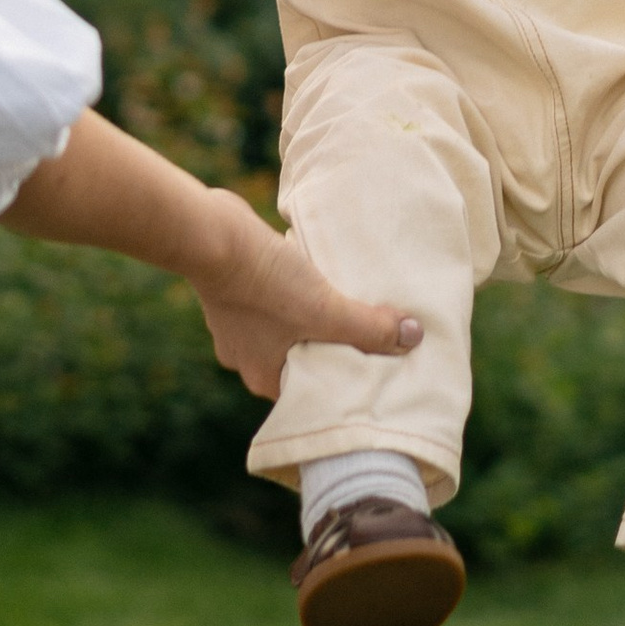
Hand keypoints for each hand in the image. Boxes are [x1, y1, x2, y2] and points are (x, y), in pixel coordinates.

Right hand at [185, 193, 423, 400]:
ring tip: (347, 299)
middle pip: (305, 359)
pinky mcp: (236, 292)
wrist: (210, 233)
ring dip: (314, 315)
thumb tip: (413, 337)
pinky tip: (315, 273)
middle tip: (371, 331)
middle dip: (335, 344)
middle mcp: (246, 358)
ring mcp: (237, 326)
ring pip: (290, 327)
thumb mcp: (325, 309)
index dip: (347, 379)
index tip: (376, 365)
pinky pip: (275, 300)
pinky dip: (294, 291)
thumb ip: (370, 327)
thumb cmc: (264, 282)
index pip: (317, 392)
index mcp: (264, 378)